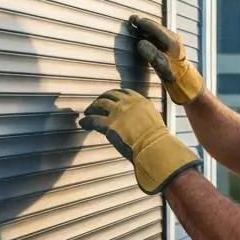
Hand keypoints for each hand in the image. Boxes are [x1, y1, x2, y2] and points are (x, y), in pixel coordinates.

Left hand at [79, 88, 200, 193]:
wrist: (154, 147)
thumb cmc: (156, 140)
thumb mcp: (153, 120)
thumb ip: (143, 116)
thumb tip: (139, 121)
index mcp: (140, 101)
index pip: (123, 92)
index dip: (113, 94)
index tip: (108, 98)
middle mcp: (128, 103)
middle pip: (109, 95)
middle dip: (101, 99)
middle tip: (95, 104)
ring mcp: (118, 112)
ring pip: (99, 104)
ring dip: (92, 107)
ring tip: (87, 112)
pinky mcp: (109, 125)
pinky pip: (93, 119)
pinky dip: (86, 121)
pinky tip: (83, 123)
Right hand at [130, 15, 203, 104]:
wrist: (185, 81)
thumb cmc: (174, 75)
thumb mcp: (162, 66)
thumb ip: (152, 54)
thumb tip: (140, 43)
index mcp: (172, 41)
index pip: (155, 28)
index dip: (143, 24)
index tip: (133, 21)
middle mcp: (173, 38)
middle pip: (156, 27)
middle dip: (144, 23)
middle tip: (132, 20)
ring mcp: (172, 41)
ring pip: (157, 31)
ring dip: (146, 28)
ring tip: (135, 25)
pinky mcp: (170, 46)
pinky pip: (158, 36)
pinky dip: (149, 34)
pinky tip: (142, 34)